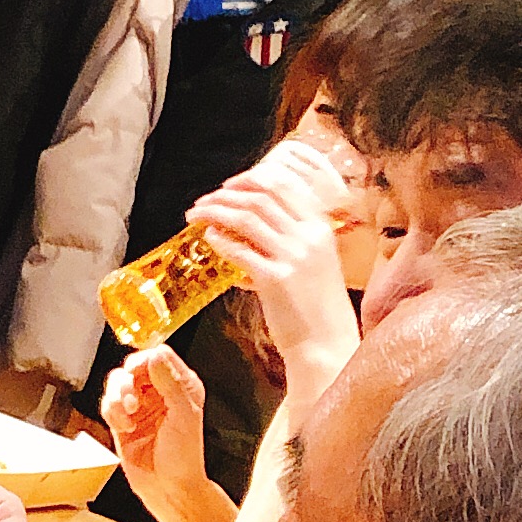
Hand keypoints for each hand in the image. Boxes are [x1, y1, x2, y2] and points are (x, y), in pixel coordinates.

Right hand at [102, 345, 205, 503]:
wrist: (167, 487)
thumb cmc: (183, 456)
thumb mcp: (184, 415)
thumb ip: (171, 384)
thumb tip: (155, 356)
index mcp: (180, 386)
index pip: (159, 356)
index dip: (146, 361)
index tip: (140, 374)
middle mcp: (159, 392)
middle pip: (133, 366)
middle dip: (127, 381)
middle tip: (132, 399)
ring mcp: (139, 406)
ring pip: (116, 382)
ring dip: (116, 396)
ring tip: (128, 414)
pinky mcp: (122, 420)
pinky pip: (107, 403)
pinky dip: (111, 412)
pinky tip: (124, 427)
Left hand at [187, 141, 358, 397]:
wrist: (325, 342)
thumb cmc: (314, 306)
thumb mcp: (310, 263)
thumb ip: (284, 243)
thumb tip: (242, 234)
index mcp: (320, 227)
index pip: (285, 186)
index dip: (251, 179)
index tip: (229, 185)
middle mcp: (309, 237)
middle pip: (261, 198)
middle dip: (225, 195)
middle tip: (203, 201)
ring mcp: (294, 257)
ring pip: (247, 218)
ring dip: (215, 212)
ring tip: (195, 216)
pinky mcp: (276, 279)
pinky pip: (241, 251)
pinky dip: (220, 241)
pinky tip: (208, 238)